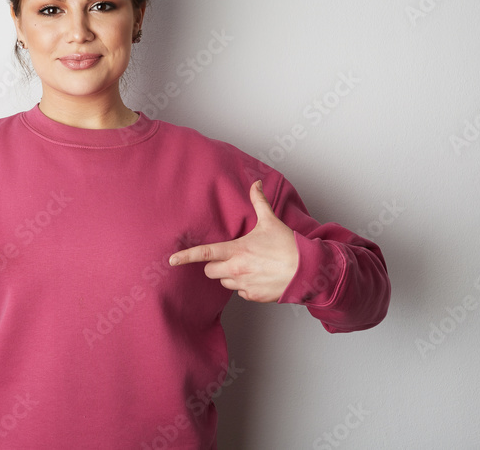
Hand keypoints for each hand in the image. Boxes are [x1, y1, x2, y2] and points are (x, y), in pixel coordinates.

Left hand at [169, 180, 298, 302]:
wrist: (308, 271)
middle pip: (210, 271)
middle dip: (215, 265)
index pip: (204, 253)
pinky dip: (245, 286)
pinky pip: (240, 292)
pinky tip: (258, 277)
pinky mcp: (254, 297)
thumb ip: (259, 202)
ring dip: (230, 275)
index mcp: (236, 251)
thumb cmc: (289, 246)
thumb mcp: (271, 221)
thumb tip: (256, 183)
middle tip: (230, 257)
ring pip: (224, 282)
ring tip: (249, 266)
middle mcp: (236, 270)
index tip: (172, 260)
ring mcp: (244, 285)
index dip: (186, 256)